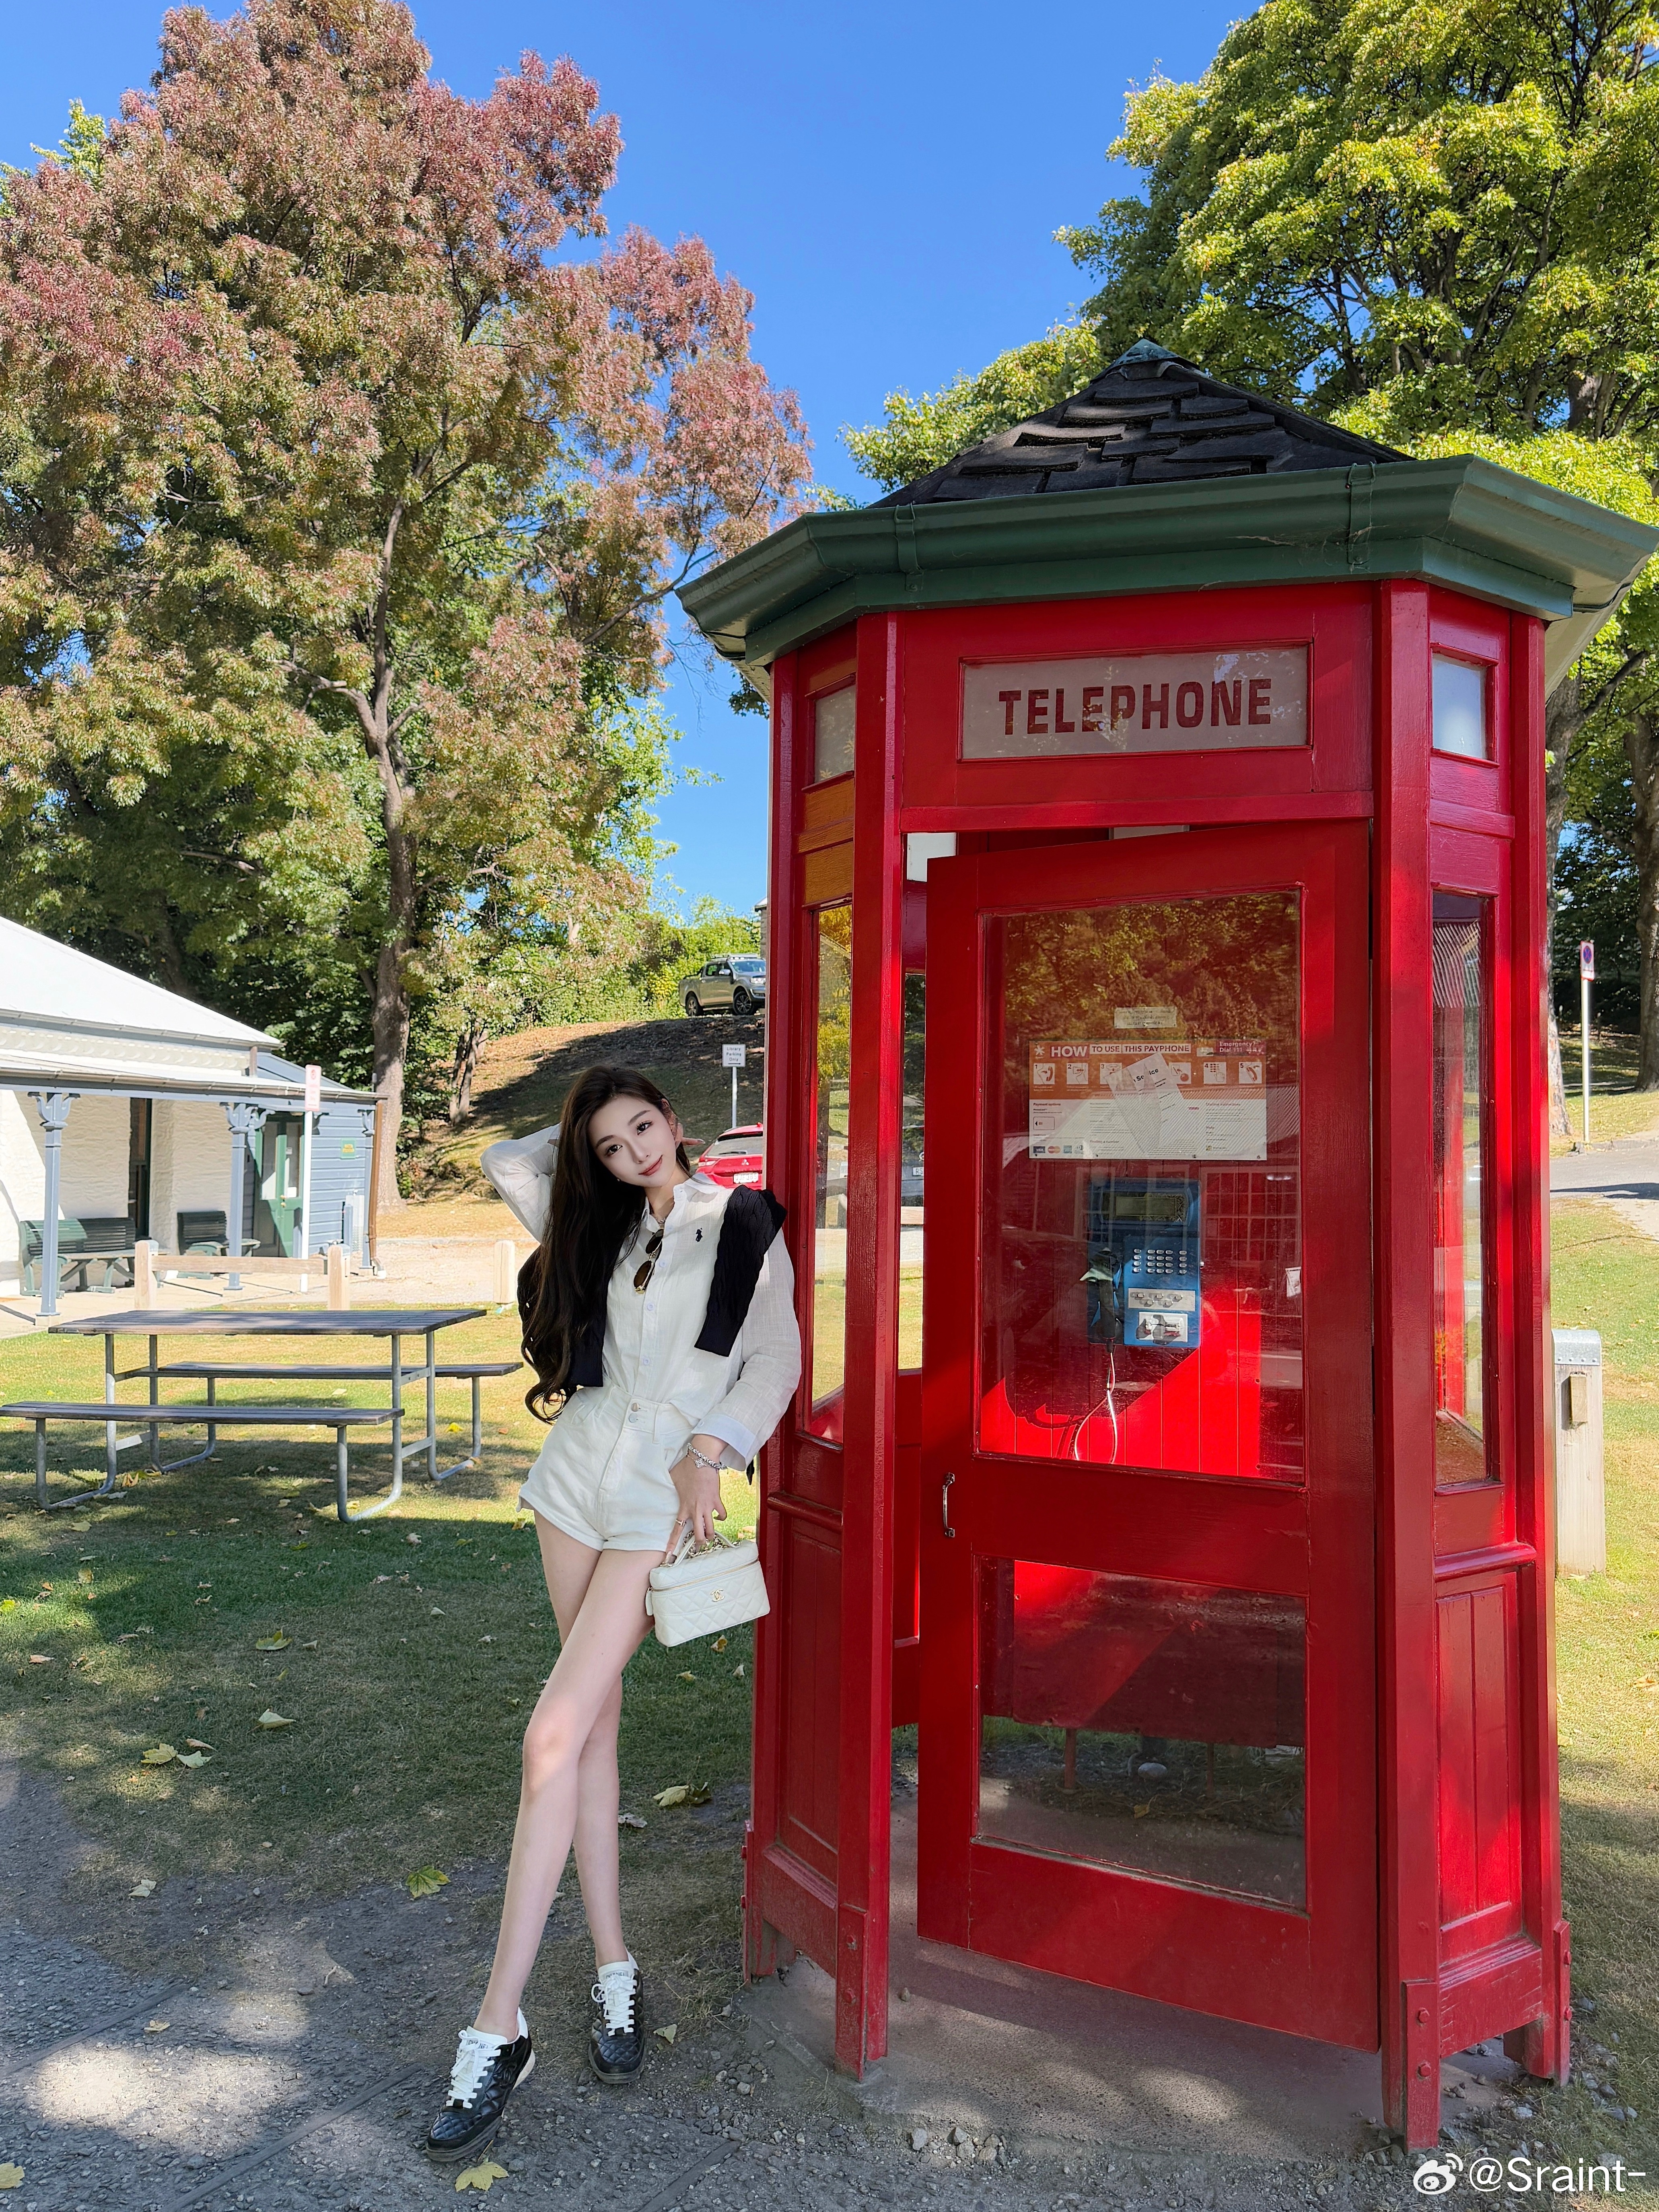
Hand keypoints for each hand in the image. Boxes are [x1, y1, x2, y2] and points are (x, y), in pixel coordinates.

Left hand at [667, 1434, 728, 1550]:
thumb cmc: (686, 1468)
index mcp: (683, 1507)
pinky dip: (720, 1517)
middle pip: (698, 1534)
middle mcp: (695, 1510)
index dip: (673, 1543)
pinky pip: (721, 1514)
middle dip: (699, 1544)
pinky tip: (718, 1517)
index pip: (677, 1529)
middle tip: (698, 1547)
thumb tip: (659, 1484)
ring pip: (711, 1528)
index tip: (669, 1554)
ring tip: (709, 1538)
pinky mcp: (716, 1500)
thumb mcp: (672, 1478)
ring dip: (710, 1535)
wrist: (702, 1460)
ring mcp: (707, 1506)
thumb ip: (667, 1485)